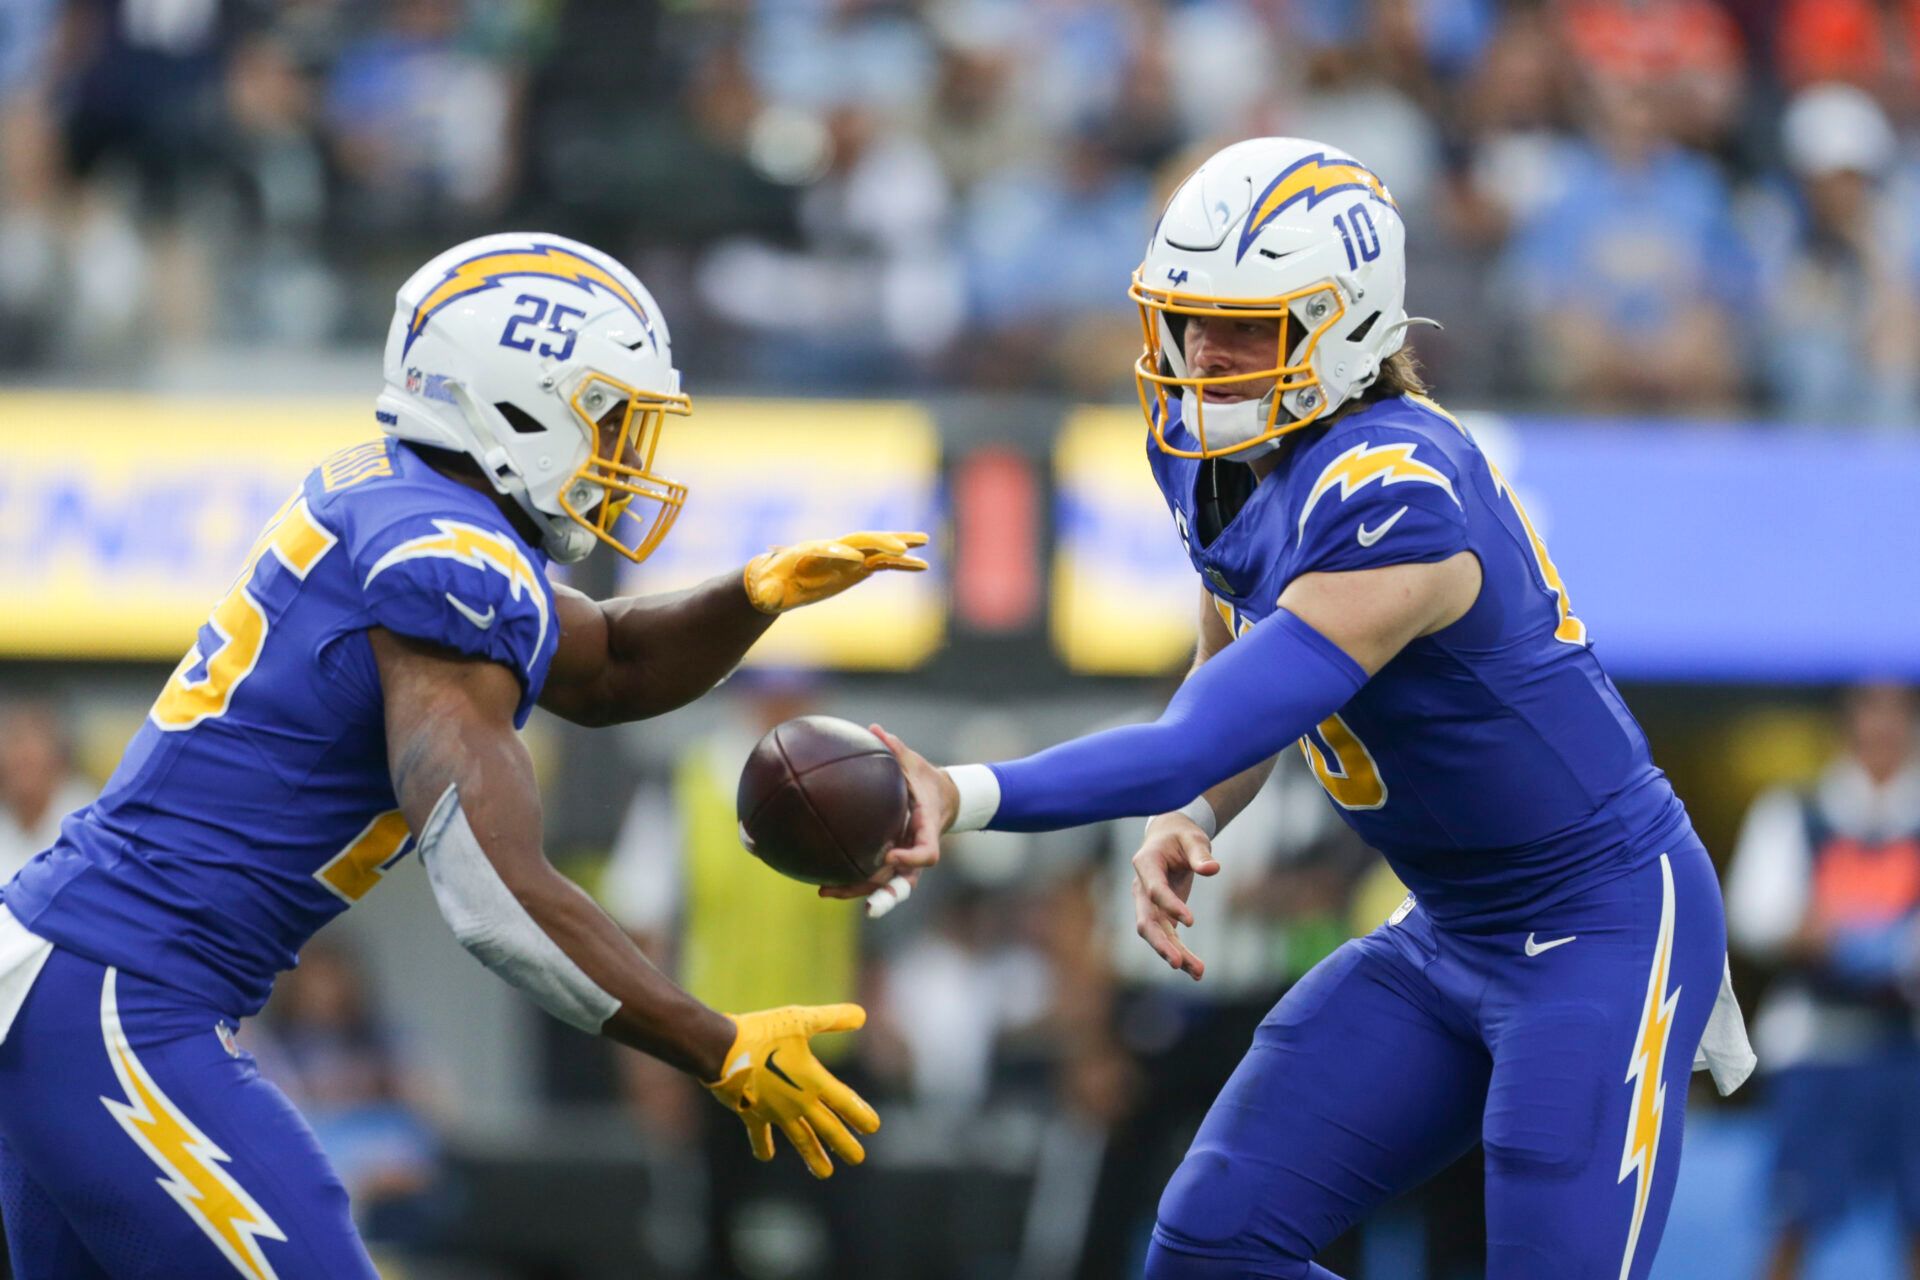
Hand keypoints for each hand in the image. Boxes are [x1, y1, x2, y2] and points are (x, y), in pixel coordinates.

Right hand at [703, 1003, 880, 1178]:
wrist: (722, 1051)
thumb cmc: (763, 1033)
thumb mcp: (801, 1020)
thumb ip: (832, 1019)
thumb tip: (862, 1015)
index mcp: (813, 1081)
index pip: (844, 1101)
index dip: (860, 1113)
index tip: (874, 1127)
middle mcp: (798, 1102)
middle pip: (827, 1128)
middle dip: (843, 1144)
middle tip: (858, 1158)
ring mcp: (776, 1112)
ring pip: (800, 1139)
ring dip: (813, 1156)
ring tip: (825, 1173)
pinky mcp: (753, 1114)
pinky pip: (760, 1134)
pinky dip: (763, 1145)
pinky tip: (767, 1157)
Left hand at [743, 531, 928, 613]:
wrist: (779, 579)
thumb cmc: (770, 586)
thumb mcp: (766, 593)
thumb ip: (767, 594)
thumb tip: (764, 598)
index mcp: (810, 554)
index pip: (828, 550)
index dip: (842, 555)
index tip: (858, 562)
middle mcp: (833, 550)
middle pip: (859, 541)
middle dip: (879, 542)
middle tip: (901, 548)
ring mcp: (848, 557)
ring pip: (877, 547)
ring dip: (900, 544)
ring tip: (925, 540)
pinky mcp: (859, 568)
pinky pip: (884, 564)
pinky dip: (902, 564)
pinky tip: (922, 566)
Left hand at [817, 724, 950, 915]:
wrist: (944, 799)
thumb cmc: (927, 781)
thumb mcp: (916, 764)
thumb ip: (897, 750)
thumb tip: (874, 728)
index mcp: (926, 831)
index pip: (927, 854)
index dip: (911, 859)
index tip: (891, 855)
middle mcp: (915, 852)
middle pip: (903, 884)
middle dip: (884, 897)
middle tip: (865, 907)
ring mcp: (904, 862)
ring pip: (883, 886)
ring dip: (856, 892)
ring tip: (824, 891)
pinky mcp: (891, 862)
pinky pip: (871, 875)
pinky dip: (849, 878)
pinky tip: (820, 877)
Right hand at [1132, 815, 1219, 980]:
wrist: (1169, 839)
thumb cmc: (1182, 836)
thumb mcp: (1193, 838)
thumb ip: (1200, 853)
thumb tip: (1212, 869)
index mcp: (1145, 864)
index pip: (1154, 890)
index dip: (1169, 905)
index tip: (1190, 920)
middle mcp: (1141, 888)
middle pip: (1146, 921)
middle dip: (1161, 943)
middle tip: (1178, 963)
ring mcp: (1149, 904)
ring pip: (1157, 935)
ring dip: (1175, 954)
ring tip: (1198, 972)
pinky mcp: (1161, 915)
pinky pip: (1169, 937)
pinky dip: (1181, 953)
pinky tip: (1197, 971)